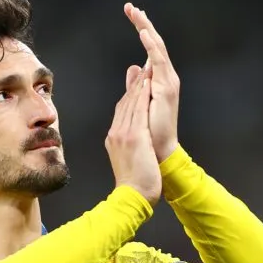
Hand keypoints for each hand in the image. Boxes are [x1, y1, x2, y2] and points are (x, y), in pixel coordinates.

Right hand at [106, 66, 160, 205]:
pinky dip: (142, 95)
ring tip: (146, 68)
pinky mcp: (134, 136)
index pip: (122, 110)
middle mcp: (116, 132)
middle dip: (133, 84)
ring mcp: (123, 134)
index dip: (130, 94)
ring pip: (131, 103)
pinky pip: (138, 110)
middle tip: (140, 66)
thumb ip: (130, 146)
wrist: (132, 196)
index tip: (136, 81)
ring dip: (139, 84)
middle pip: (125, 103)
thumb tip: (134, 141)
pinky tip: (147, 83)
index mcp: (114, 138)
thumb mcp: (128, 160)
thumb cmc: (134, 183)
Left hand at [124, 3, 179, 161]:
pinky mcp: (167, 88)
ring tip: (137, 13)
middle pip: (154, 43)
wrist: (159, 151)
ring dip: (146, 29)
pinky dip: (151, 45)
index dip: (141, 29)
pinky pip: (159, 61)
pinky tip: (143, 33)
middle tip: (130, 7)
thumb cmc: (150, 131)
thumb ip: (137, 84)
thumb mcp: (139, 102)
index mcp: (158, 79)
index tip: (131, 12)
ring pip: (157, 48)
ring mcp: (168, 82)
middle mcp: (165, 77)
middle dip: (142, 23)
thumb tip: (133, 67)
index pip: (149, 48)